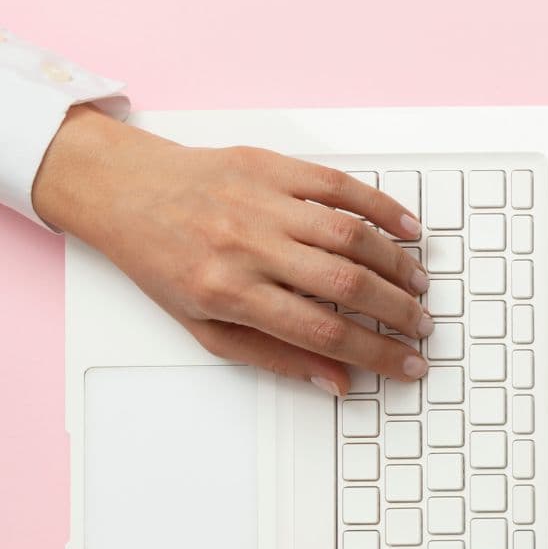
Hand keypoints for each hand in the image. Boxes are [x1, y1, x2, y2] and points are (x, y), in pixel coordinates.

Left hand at [33, 106, 432, 392]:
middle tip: (422, 326)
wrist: (124, 191)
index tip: (408, 363)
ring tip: (417, 284)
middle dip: (398, 312)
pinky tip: (407, 229)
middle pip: (347, 284)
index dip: (377, 353)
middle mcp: (245, 245)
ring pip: (351, 235)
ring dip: (397, 264)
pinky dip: (382, 207)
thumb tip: (337, 382)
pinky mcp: (271, 167)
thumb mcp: (204, 327)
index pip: (322, 332)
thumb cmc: (162, 260)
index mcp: (226, 291)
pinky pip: (340, 186)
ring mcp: (260, 202)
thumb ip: (273, 357)